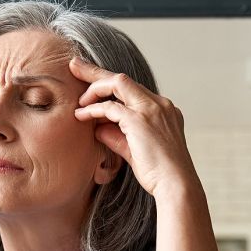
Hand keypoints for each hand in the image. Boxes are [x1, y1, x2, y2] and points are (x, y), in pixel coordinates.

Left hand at [69, 56, 198, 197]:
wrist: (175, 185)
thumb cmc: (158, 173)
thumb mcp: (135, 151)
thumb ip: (117, 137)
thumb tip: (97, 128)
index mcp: (163, 109)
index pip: (132, 89)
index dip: (109, 85)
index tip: (90, 83)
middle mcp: (159, 104)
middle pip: (122, 78)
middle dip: (95, 71)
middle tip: (74, 64)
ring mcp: (151, 109)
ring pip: (117, 83)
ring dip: (93, 89)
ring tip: (78, 101)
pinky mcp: (140, 120)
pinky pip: (110, 107)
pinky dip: (93, 109)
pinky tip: (81, 115)